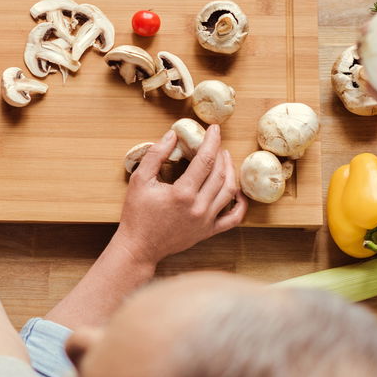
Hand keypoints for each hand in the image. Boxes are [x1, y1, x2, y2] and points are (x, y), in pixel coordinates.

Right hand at [110, 125, 246, 267]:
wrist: (139, 247)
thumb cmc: (136, 214)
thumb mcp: (139, 180)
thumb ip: (155, 155)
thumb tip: (172, 135)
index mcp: (183, 194)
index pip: (205, 160)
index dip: (212, 141)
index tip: (214, 129)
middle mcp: (199, 208)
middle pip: (220, 174)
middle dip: (221, 154)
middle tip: (217, 143)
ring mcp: (206, 221)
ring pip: (229, 191)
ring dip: (230, 172)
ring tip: (225, 160)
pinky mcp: (208, 232)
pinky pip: (233, 218)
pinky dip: (240, 204)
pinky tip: (237, 191)